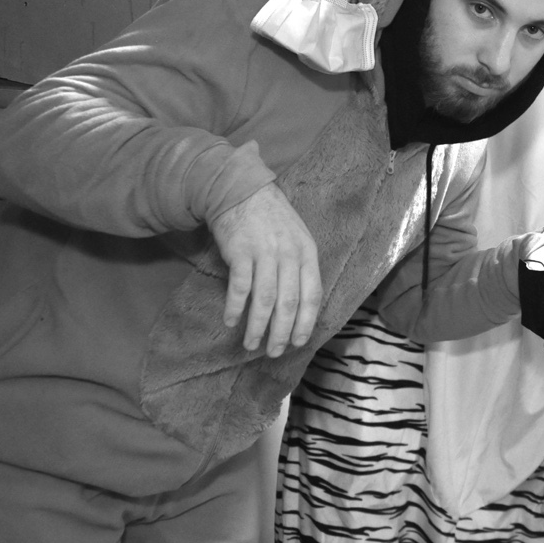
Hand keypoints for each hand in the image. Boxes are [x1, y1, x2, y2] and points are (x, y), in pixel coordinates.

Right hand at [209, 183, 321, 357]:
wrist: (241, 190)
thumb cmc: (271, 219)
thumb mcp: (297, 238)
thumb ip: (300, 267)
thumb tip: (300, 305)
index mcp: (307, 253)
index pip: (312, 295)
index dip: (306, 321)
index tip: (298, 342)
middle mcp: (289, 255)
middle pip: (289, 302)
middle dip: (282, 332)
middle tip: (274, 352)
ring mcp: (265, 253)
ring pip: (265, 299)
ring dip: (258, 326)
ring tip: (251, 345)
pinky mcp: (240, 251)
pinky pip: (240, 286)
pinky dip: (235, 306)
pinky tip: (231, 321)